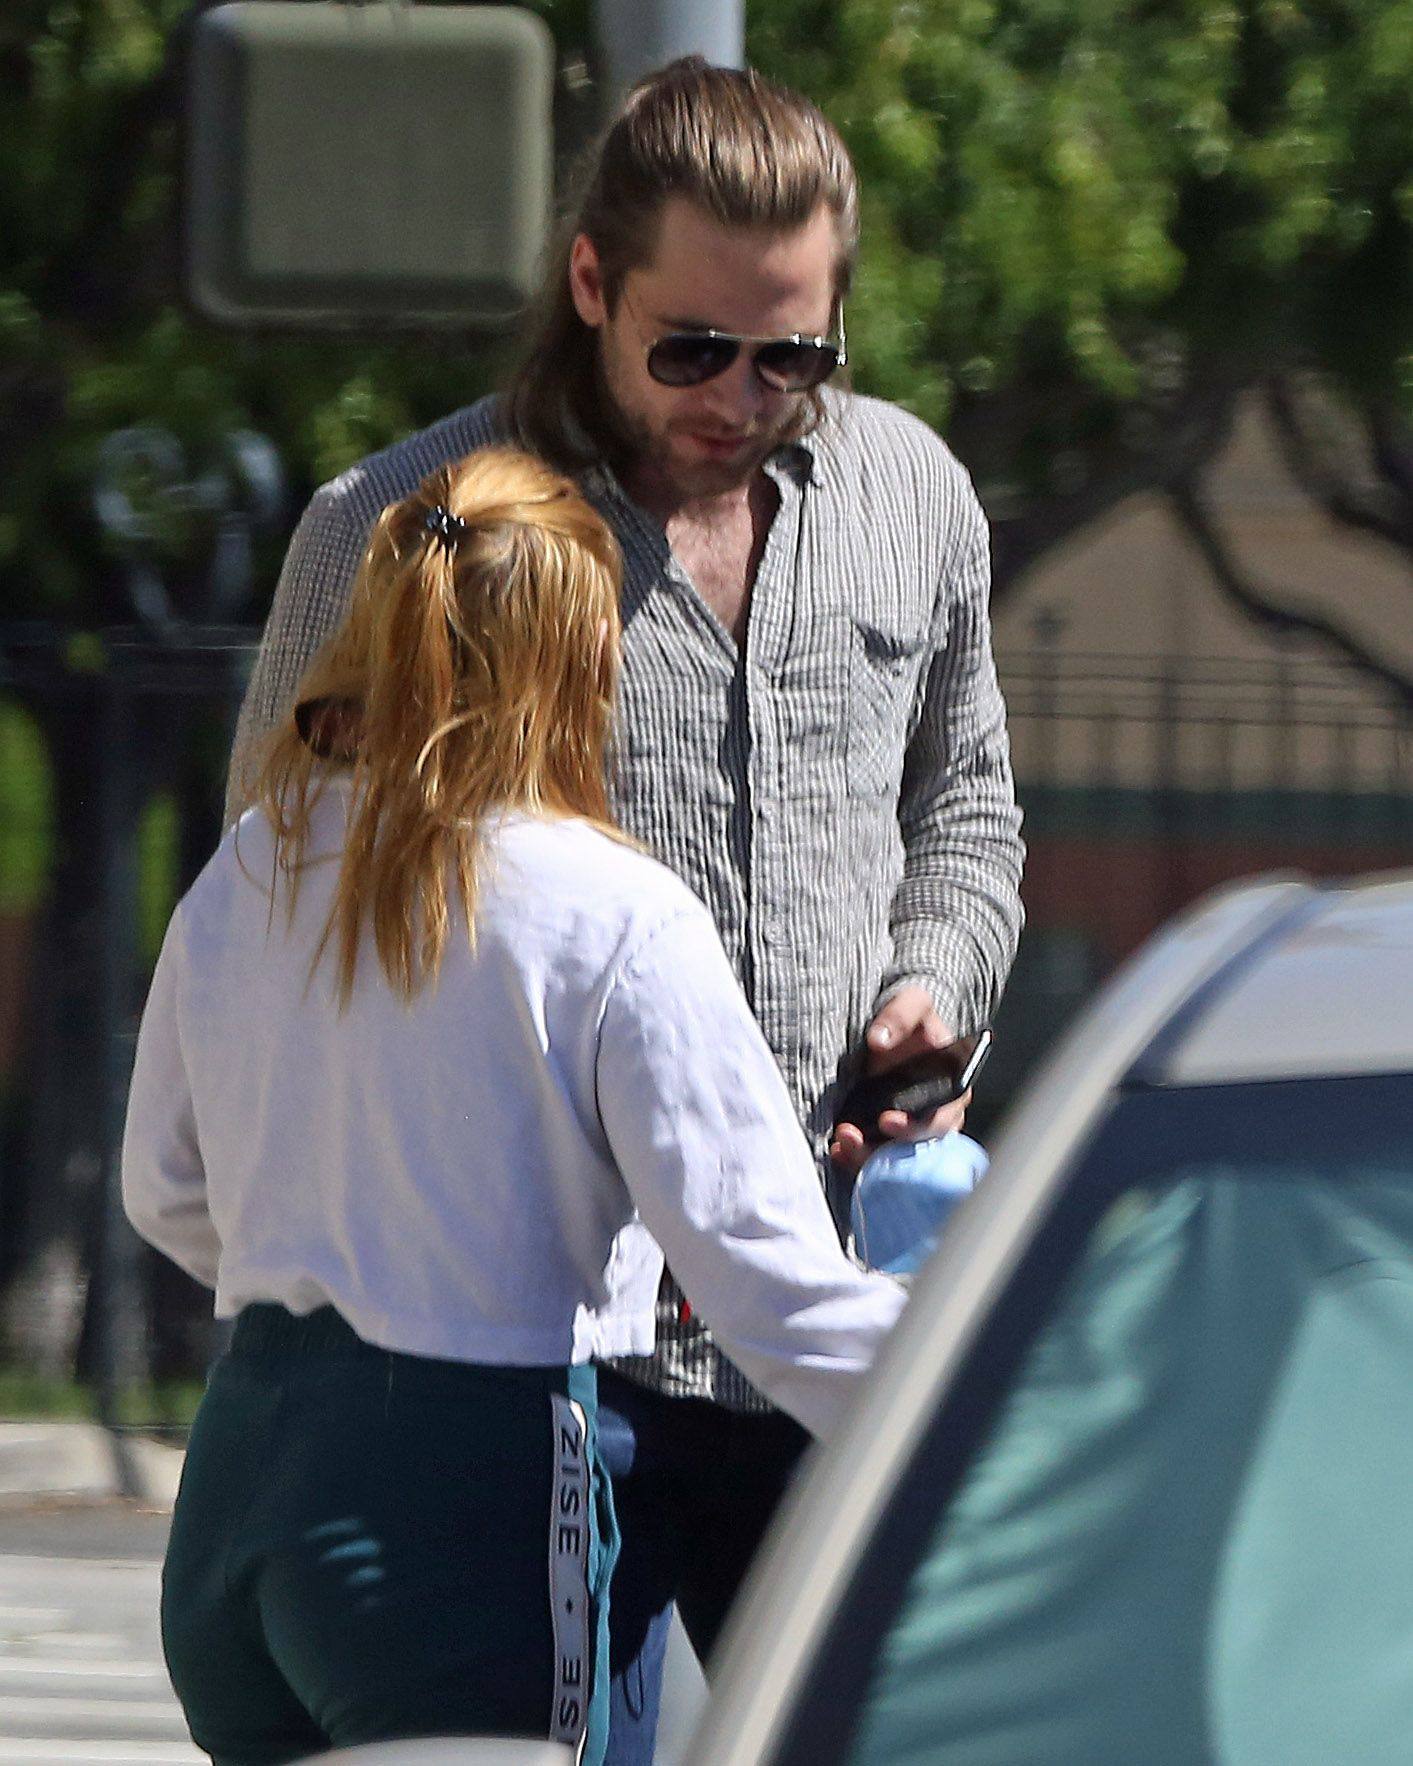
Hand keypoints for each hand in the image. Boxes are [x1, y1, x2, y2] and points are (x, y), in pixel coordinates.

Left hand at [830, 987, 967, 1174]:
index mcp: (951, 1086)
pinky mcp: (885, 1130)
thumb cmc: (912, 1014)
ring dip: (865, 1155)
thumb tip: (880, 1038)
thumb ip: (900, 1014)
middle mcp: (934, 1112)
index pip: (943, 1118)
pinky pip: (874, 1152)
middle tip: (851, 1136)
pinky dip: (854, 1157)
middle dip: (882, 1149)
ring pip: (892, 1156)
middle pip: (915, 1147)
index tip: (886, 1121)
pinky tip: (836, 1149)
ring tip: (840, 1144)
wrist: (893, 1022)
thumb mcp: (912, 1002)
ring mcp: (909, 1123)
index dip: (917, 1127)